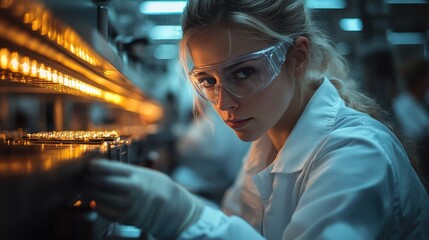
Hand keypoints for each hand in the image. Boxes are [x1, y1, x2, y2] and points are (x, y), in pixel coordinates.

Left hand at [83, 159, 203, 238]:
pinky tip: (95, 202)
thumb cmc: (160, 188)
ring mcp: (129, 205)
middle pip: (102, 183)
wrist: (175, 209)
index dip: (95, 166)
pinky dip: (98, 206)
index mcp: (138, 175)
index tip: (88, 164)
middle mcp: (132, 189)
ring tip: (86, 188)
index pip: (110, 168)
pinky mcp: (127, 218)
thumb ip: (128, 172)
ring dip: (91, 193)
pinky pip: (106, 212)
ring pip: (101, 198)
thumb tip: (106, 168)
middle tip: (82, 176)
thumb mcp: (147, 174)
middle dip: (89, 179)